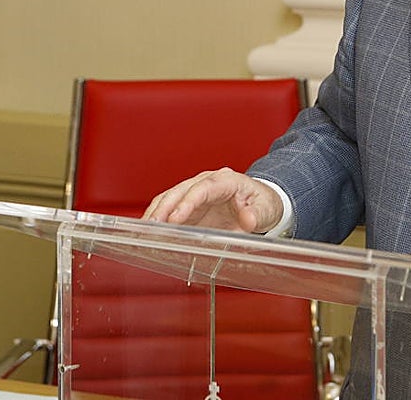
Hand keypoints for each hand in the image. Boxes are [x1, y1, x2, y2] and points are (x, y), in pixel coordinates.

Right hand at [143, 167, 283, 233]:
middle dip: (164, 208)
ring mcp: (196, 192)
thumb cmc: (262, 204)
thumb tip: (248, 219)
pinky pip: (169, 207)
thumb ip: (257, 215)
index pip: (203, 188)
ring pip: (170, 197)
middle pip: (181, 191)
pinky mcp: (189, 204)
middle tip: (152, 226)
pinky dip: (157, 217)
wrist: (261, 203)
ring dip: (156, 212)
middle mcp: (208, 182)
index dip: (187, 202)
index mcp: (227, 180)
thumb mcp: (266, 210)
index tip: (175, 219)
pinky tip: (148, 230)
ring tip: (144, 230)